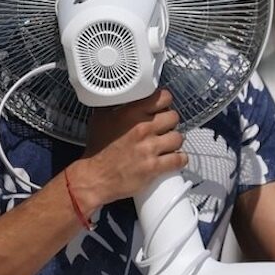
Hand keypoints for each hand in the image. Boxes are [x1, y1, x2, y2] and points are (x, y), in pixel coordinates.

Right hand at [74, 89, 185, 206]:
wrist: (94, 178)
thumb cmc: (97, 150)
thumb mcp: (100, 119)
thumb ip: (115, 105)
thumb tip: (124, 96)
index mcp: (131, 114)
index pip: (163, 98)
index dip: (165, 102)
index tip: (163, 107)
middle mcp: (142, 129)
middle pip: (174, 117)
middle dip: (170, 123)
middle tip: (164, 128)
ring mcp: (150, 148)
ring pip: (178, 138)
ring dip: (174, 141)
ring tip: (167, 144)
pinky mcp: (154, 167)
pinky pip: (179, 159)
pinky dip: (179, 159)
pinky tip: (173, 158)